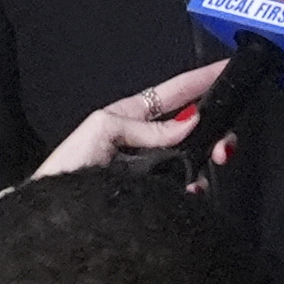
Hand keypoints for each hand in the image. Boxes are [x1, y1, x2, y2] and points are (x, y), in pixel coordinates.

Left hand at [35, 64, 217, 177]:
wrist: (56, 215)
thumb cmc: (69, 165)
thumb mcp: (103, 129)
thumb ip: (147, 125)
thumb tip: (190, 121)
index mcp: (133, 115)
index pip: (176, 91)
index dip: (203, 78)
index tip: (228, 68)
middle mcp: (148, 139)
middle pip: (195, 125)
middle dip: (216, 129)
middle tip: (223, 145)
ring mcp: (153, 166)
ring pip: (196, 155)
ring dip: (209, 157)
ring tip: (211, 165)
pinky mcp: (156, 192)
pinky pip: (186, 184)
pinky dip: (196, 186)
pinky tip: (193, 190)